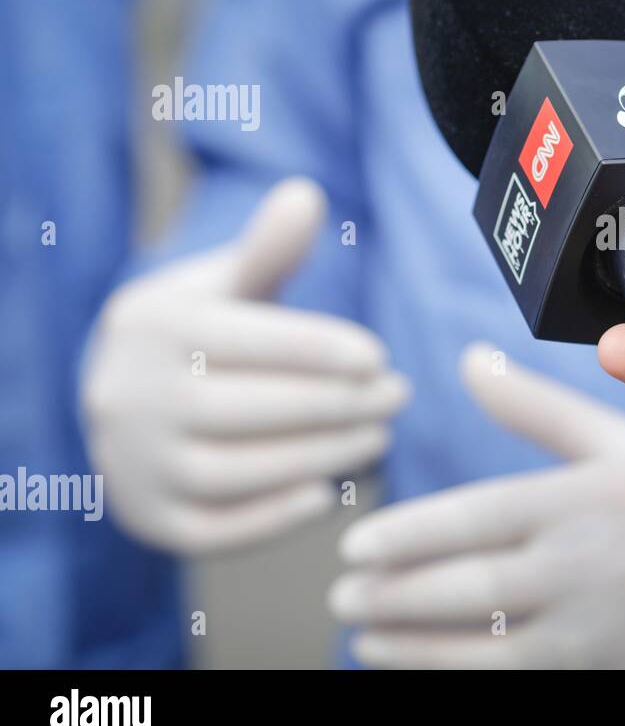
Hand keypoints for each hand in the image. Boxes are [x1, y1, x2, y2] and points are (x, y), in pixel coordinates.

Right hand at [81, 178, 408, 554]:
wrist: (125, 398)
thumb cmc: (202, 330)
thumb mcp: (226, 281)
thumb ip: (269, 248)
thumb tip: (307, 194)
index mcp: (153, 325)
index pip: (249, 340)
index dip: (321, 351)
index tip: (380, 357)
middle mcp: (129, 395)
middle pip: (248, 408)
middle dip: (336, 405)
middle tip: (397, 396)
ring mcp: (131, 463)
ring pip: (237, 471)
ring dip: (319, 458)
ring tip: (378, 437)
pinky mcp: (144, 518)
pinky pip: (212, 530)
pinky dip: (272, 519)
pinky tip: (327, 496)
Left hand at [328, 343, 624, 667]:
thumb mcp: (618, 445)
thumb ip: (535, 408)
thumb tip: (468, 362)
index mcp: (589, 498)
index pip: (477, 519)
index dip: (407, 535)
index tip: (355, 544)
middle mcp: (591, 566)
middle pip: (469, 588)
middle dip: (393, 594)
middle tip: (343, 592)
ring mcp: (602, 632)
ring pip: (484, 647)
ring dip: (412, 645)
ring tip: (365, 635)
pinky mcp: (608, 675)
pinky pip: (516, 683)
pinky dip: (459, 676)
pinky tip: (420, 669)